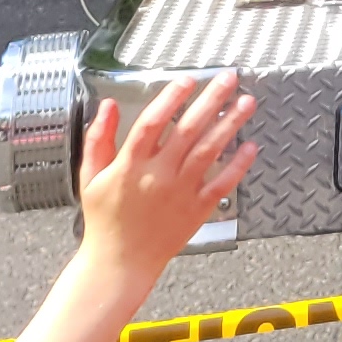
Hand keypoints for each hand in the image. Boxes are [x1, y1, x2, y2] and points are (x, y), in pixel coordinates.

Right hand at [76, 72, 256, 284]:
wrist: (119, 263)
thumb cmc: (104, 219)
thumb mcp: (90, 178)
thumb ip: (98, 139)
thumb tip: (108, 105)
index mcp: (129, 166)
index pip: (151, 123)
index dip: (170, 98)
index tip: (187, 80)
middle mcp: (157, 176)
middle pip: (187, 130)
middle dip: (210, 100)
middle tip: (229, 77)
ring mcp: (179, 193)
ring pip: (209, 151)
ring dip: (230, 124)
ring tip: (247, 102)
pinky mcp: (196, 210)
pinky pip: (222, 183)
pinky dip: (238, 164)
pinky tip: (251, 146)